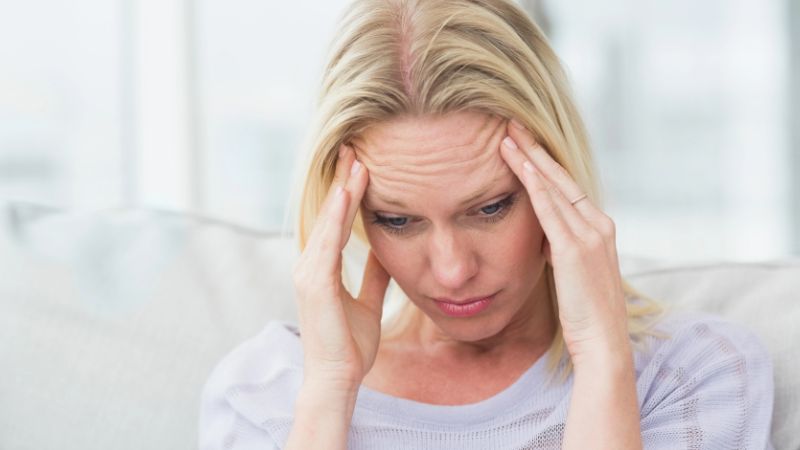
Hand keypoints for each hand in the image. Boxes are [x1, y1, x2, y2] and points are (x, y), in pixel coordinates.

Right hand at [292, 144, 390, 392]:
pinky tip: (348, 194)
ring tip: (355, 160)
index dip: (348, 193)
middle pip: (328, 214)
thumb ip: (373, 276)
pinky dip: (337, 217)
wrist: (339, 377)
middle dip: (342, 181)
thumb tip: (386, 252)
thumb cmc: (350, 345)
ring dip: (341, 190)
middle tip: (355, 147)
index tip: (361, 165)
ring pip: (327, 222)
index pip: (337, 222)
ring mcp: (308, 273)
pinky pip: (327, 242)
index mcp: (322, 268)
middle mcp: (310, 265)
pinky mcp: (314, 284)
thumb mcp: (367, 301)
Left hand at [499, 120, 629, 364]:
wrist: (603, 343)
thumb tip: (543, 236)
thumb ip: (561, 248)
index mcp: (599, 228)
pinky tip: (517, 164)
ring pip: (553, 186)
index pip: (567, 186)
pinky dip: (532, 184)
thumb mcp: (573, 272)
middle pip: (561, 177)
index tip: (523, 142)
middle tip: (511, 124)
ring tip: (505, 135)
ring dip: (528, 158)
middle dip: (534, 149)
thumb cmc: (585, 313)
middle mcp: (598, 224)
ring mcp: (589, 235)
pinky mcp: (574, 250)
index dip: (544, 162)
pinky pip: (549, 209)